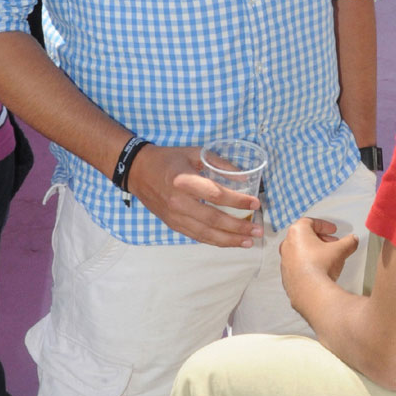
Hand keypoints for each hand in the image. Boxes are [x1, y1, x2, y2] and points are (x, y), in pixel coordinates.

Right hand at [126, 144, 261, 246]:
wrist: (137, 171)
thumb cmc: (168, 159)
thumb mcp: (193, 153)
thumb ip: (218, 164)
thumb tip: (243, 178)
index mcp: (184, 181)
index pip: (216, 194)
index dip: (238, 200)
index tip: (255, 203)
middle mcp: (179, 202)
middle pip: (214, 219)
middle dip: (239, 227)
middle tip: (258, 229)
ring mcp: (175, 216)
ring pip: (206, 233)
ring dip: (229, 240)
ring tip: (249, 241)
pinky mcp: (173, 224)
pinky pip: (197, 236)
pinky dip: (214, 240)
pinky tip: (229, 242)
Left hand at [280, 217, 357, 305]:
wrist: (311, 292)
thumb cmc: (321, 266)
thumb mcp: (340, 250)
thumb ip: (348, 242)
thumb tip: (353, 240)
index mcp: (297, 232)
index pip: (310, 222)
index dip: (323, 225)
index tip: (332, 230)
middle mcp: (287, 245)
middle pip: (304, 237)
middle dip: (320, 239)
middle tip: (332, 243)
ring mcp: (284, 261)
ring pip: (299, 252)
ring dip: (313, 252)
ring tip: (326, 258)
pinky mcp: (286, 276)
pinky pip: (297, 266)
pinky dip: (307, 265)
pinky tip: (318, 271)